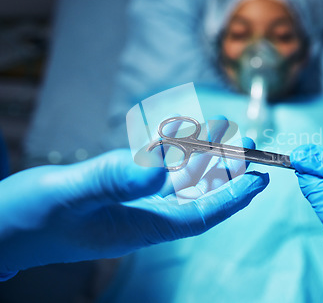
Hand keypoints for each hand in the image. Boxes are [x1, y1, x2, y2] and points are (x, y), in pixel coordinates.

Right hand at [0, 119, 268, 274]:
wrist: (5, 226)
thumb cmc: (32, 217)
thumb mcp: (71, 193)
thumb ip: (114, 179)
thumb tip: (159, 165)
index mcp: (141, 227)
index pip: (201, 215)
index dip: (233, 198)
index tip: (260, 178)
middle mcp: (145, 217)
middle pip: (200, 196)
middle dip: (228, 171)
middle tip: (252, 143)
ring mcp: (134, 205)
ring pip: (182, 182)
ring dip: (206, 159)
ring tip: (227, 132)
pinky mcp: (122, 192)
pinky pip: (159, 174)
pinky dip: (175, 155)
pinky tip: (185, 138)